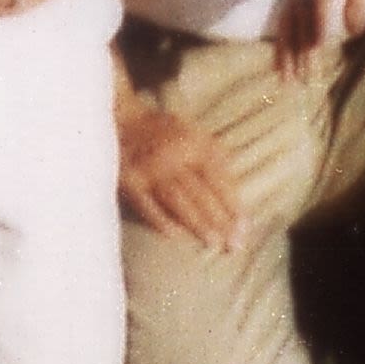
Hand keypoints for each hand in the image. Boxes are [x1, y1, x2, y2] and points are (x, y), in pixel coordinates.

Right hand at [116, 105, 245, 252]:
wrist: (119, 119)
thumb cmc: (163, 131)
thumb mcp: (192, 132)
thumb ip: (214, 156)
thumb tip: (236, 190)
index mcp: (193, 142)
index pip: (219, 177)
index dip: (233, 203)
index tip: (245, 227)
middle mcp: (173, 155)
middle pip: (201, 192)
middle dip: (220, 220)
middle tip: (234, 244)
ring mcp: (150, 169)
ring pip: (177, 200)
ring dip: (197, 223)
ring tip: (213, 243)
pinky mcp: (128, 181)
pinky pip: (147, 205)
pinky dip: (161, 221)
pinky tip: (176, 236)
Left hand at [269, 0, 364, 69]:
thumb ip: (355, 6)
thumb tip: (353, 32)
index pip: (293, 16)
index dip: (289, 45)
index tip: (288, 73)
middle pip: (291, 18)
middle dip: (290, 53)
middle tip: (289, 83)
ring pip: (303, 12)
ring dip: (303, 45)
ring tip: (304, 72)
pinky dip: (320, 22)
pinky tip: (322, 44)